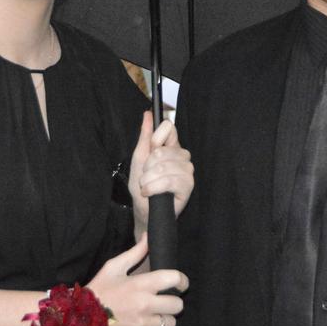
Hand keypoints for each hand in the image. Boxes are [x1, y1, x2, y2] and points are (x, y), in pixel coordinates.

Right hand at [87, 235, 187, 325]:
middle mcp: (145, 305)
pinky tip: (141, 325)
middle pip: (178, 305)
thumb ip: (135, 252)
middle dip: (173, 301)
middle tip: (164, 300)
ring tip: (153, 314)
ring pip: (170, 323)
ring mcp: (143, 324)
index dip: (182, 280)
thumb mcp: (114, 267)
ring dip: (164, 318)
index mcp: (141, 285)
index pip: (174, 279)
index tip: (180, 283)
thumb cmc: (98, 291)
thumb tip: (149, 236)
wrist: (80, 319)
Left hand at [128, 112, 193, 233]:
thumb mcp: (138, 159)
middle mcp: (182, 156)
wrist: (144, 211)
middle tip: (145, 176)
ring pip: (164, 165)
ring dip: (148, 179)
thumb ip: (144, 137)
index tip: (150, 150)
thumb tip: (147, 114)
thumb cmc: (142, 186)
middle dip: (147, 166)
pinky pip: (169, 180)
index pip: (169, 127)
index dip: (155, 139)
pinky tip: (151, 192)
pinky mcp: (188, 186)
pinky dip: (154, 187)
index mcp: (171, 146)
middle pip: (162, 149)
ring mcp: (187, 171)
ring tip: (147, 186)